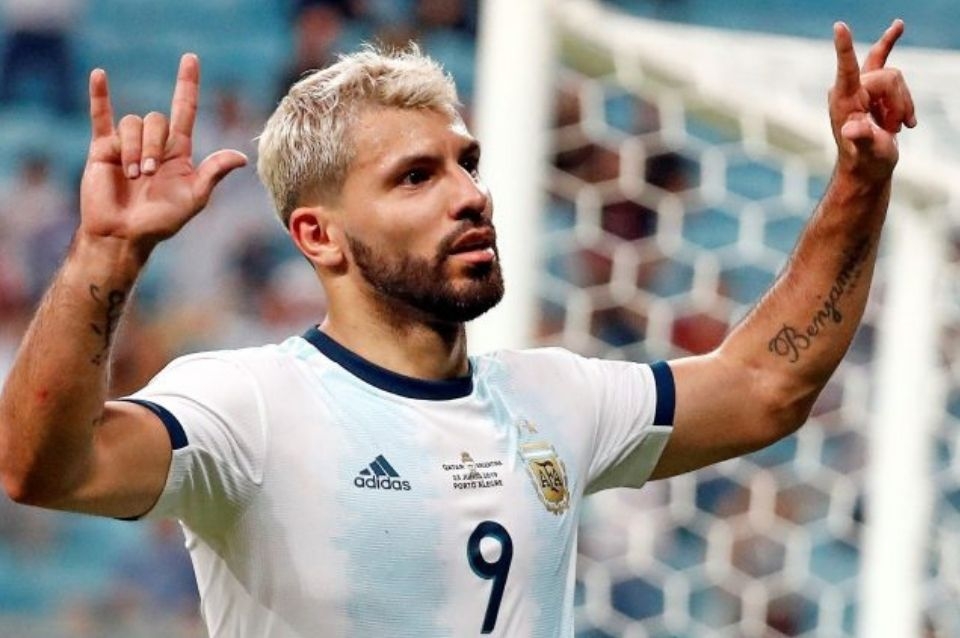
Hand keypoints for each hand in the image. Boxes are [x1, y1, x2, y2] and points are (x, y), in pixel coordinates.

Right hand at [79, 54, 247, 255]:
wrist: (124, 234)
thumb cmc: (162, 221)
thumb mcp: (194, 198)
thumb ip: (213, 173)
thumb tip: (241, 156)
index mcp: (178, 152)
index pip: (186, 110)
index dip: (188, 85)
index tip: (191, 59)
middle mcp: (154, 144)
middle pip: (156, 120)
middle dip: (152, 146)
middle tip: (146, 174)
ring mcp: (127, 144)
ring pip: (132, 123)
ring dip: (132, 149)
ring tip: (130, 176)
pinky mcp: (103, 149)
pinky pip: (100, 117)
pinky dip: (99, 96)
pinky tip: (99, 75)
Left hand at [829, 19, 915, 178]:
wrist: (866, 167)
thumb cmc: (864, 161)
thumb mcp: (867, 151)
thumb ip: (861, 137)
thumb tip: (852, 129)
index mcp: (843, 99)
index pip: (846, 68)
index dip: (845, 46)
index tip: (839, 25)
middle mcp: (849, 88)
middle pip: (890, 77)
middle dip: (900, 102)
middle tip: (897, 128)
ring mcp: (860, 87)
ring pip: (897, 78)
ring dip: (903, 105)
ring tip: (895, 128)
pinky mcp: (871, 89)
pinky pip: (888, 64)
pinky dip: (905, 91)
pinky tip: (908, 121)